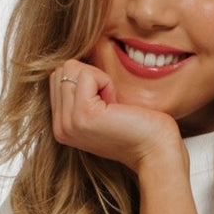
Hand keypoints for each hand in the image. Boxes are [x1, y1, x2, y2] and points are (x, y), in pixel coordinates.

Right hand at [49, 58, 183, 173]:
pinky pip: (87, 74)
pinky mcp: (83, 114)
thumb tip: (73, 62)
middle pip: (62, 70)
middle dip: (91, 77)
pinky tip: (116, 106)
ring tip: (113, 106)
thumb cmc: (137, 127)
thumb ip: (80, 91)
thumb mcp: (99, 109)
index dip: (88, 81)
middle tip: (111, 105)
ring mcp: (69, 122)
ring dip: (99, 79)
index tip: (107, 105)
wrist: (155, 150)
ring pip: (71, 69)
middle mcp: (60, 127)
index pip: (58, 77)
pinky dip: (106, 83)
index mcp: (61, 125)